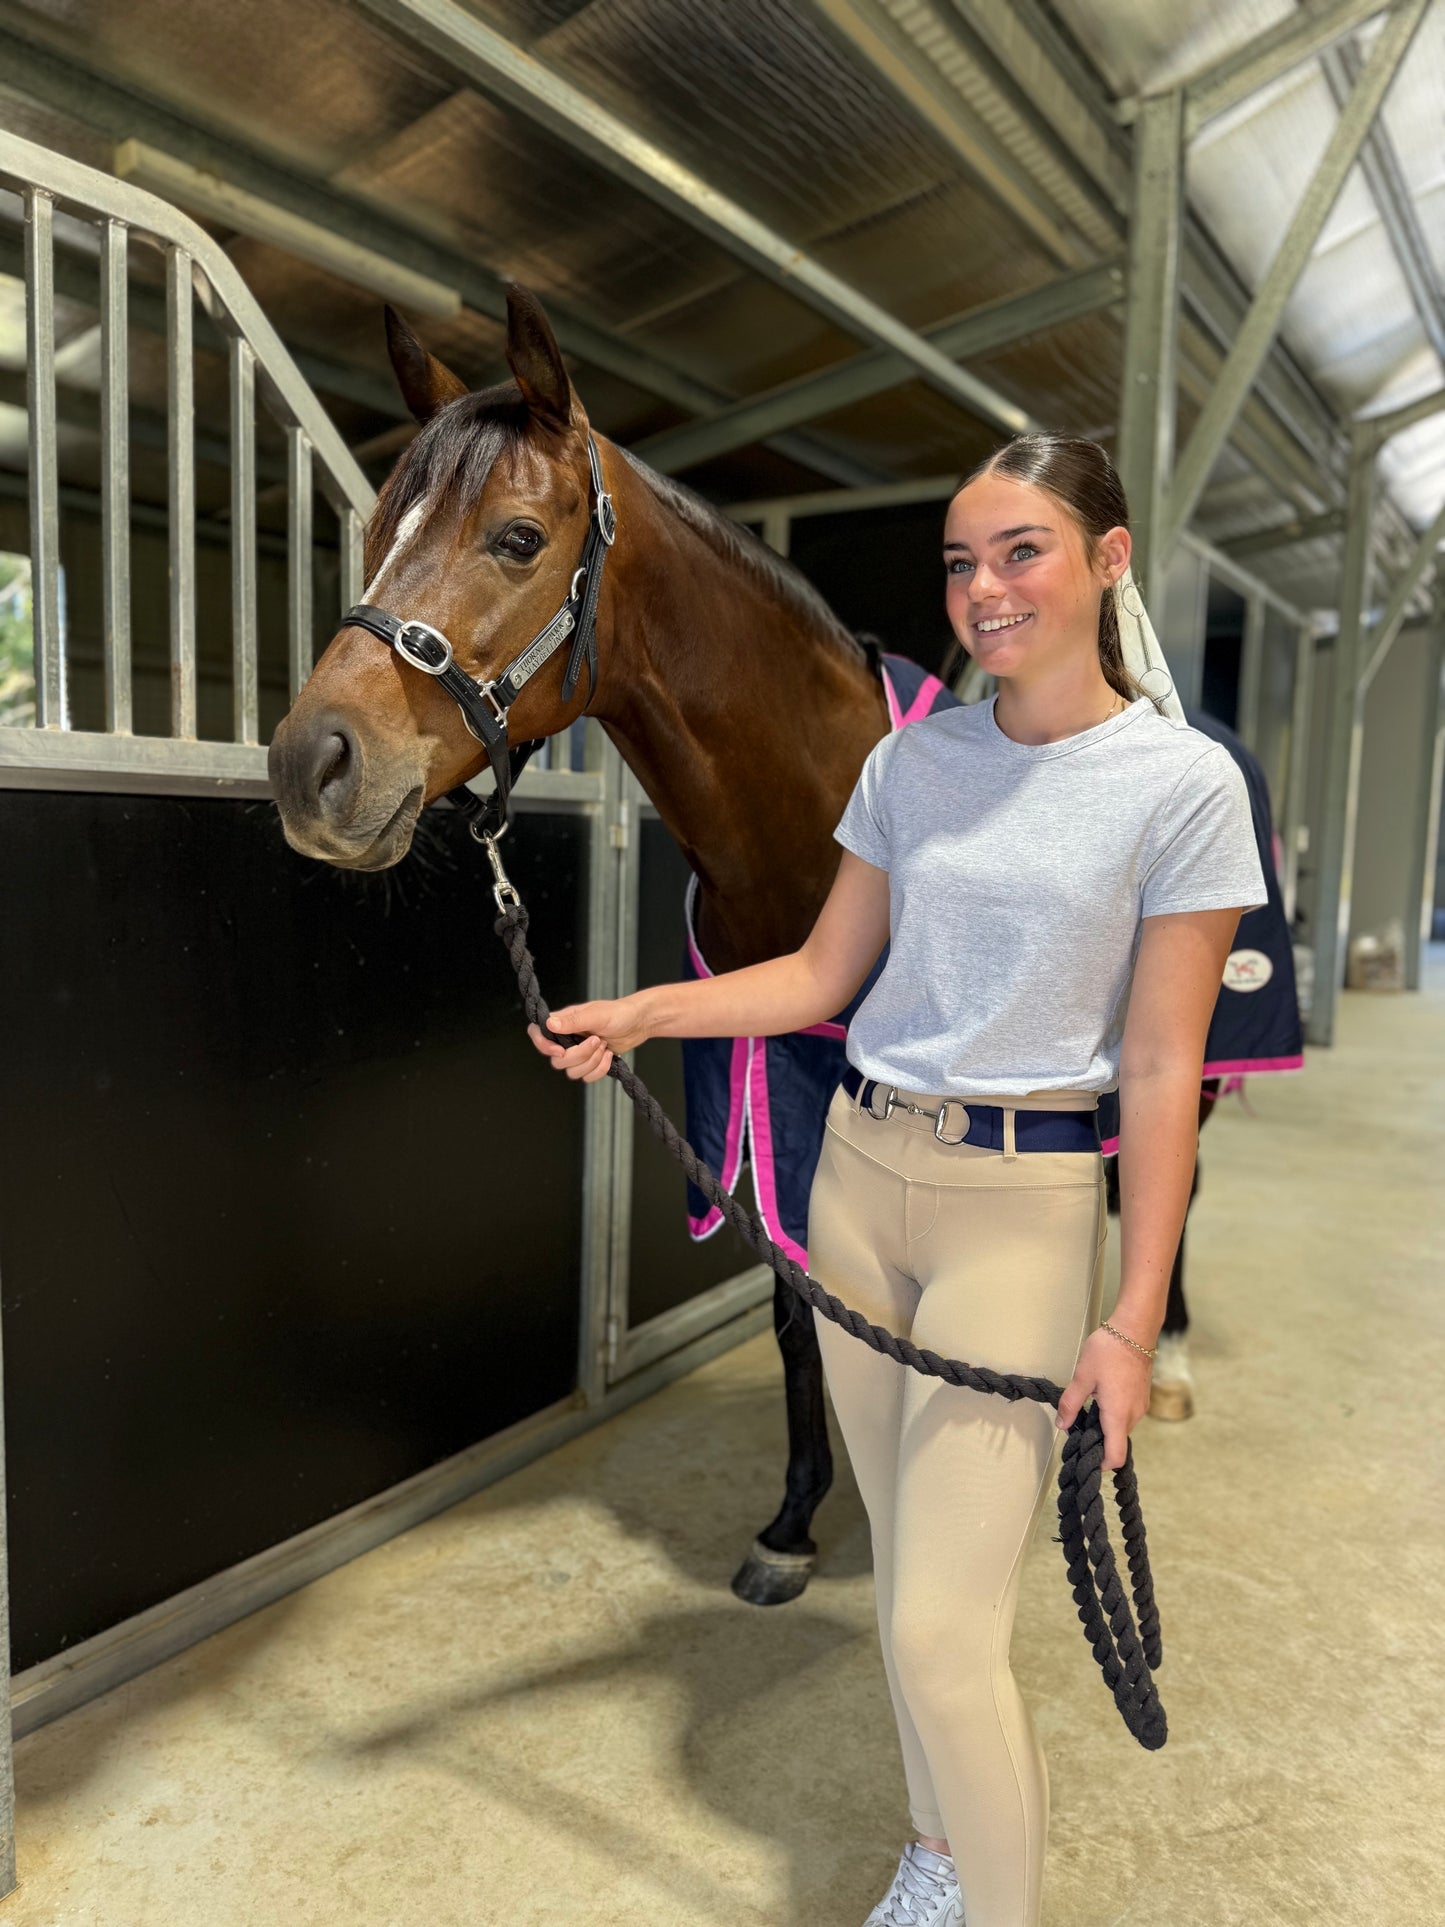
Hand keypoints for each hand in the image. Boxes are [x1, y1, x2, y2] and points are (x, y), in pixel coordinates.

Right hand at [526, 993, 652, 1082]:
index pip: (537, 1034)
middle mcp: (567, 1038)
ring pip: (572, 1072)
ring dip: (591, 1062)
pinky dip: (599, 1070)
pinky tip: (609, 1056)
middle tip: (596, 1041)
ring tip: (604, 1046)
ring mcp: (578, 1053)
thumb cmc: (619, 1013)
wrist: (639, 1023)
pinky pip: (586, 1077)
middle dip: (580, 1055)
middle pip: (557, 1060)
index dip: (543, 1045)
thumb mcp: (596, 1015)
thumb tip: (549, 1024)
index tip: (561, 1050)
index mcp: (563, 1023)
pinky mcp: (590, 1063)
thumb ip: (572, 1021)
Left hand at [1054, 1326, 1152, 1470]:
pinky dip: (1114, 1415)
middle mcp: (1133, 1415)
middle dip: (1098, 1441)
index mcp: (1118, 1415)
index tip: (1086, 1459)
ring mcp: (1140, 1406)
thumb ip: (1071, 1404)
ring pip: (1122, 1428)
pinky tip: (1100, 1398)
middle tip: (1078, 1429)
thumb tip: (1063, 1424)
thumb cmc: (1109, 1351)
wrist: (1134, 1331)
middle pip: (1117, 1442)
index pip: (1115, 1455)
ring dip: (1105, 1426)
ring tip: (1087, 1409)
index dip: (1101, 1464)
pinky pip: (1127, 1415)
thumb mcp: (1082, 1377)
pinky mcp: (1141, 1397)